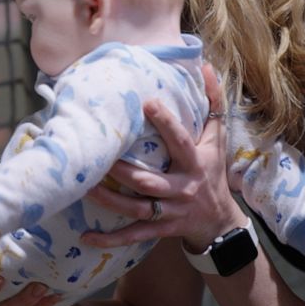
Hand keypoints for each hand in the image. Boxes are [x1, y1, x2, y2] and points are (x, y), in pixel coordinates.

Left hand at [82, 64, 247, 250]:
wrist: (221, 221)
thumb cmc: (211, 171)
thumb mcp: (217, 138)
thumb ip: (212, 103)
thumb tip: (206, 67)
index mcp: (195, 162)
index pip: (180, 141)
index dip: (166, 123)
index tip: (147, 103)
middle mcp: (182, 188)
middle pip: (149, 180)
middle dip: (124, 171)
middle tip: (97, 157)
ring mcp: (171, 212)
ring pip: (137, 208)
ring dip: (109, 200)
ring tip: (83, 188)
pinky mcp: (160, 230)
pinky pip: (134, 235)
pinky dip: (111, 239)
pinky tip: (86, 237)